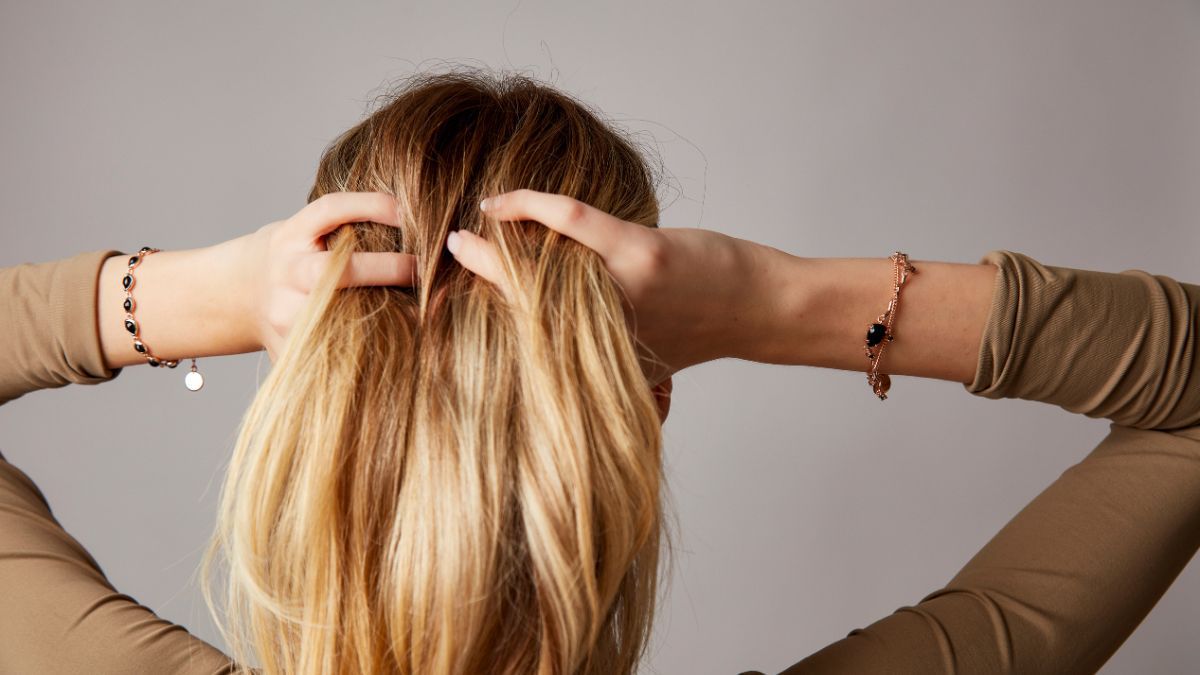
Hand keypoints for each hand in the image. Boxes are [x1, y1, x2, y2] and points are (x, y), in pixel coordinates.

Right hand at [241, 192, 417, 359]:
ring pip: (339, 317)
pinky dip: (369, 348)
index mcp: (290, 235)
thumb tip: (420, 229)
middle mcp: (286, 272)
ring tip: (422, 312)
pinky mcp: (288, 347)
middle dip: (388, 269)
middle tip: (423, 268)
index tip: (408, 211)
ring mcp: (285, 312)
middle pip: (338, 270)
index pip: (330, 210)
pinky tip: (400, 345)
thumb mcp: (305, 232)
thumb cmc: (293, 259)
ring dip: (385, 315)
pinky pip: (335, 350)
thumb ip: (346, 230)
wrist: (236, 295)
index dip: (371, 206)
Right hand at [447, 188, 784, 398]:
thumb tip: (574, 349)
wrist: (762, 310)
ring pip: (534, 260)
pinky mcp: (639, 256)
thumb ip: (606, 353)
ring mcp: (619, 292)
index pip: (521, 344)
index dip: (471, 328)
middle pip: (514, 304)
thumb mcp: (647, 357)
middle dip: (470, 280)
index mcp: (594, 362)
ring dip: (495, 238)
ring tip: (474, 224)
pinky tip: (504, 202)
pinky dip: (532, 204)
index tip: (436, 312)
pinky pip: (570, 219)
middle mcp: (599, 337)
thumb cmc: (702, 326)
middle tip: (444, 255)